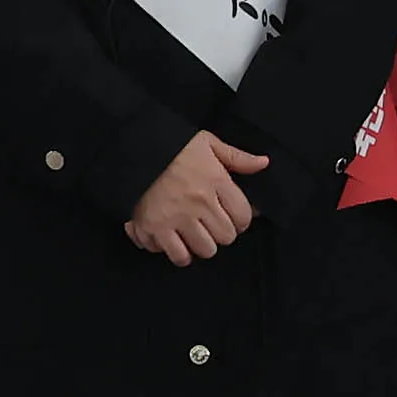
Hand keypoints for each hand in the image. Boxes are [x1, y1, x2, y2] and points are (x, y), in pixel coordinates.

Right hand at [124, 130, 269, 266]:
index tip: (233, 218)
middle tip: (212, 226)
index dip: (241, 221)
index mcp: (216, 181)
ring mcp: (176, 217)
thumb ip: (237, 157)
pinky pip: (176, 254)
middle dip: (222, 234)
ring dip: (202, 246)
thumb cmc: (172, 147)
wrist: (132, 150)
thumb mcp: (207, 143)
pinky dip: (178, 253)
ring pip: (205, 250)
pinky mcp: (153, 227)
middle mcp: (199, 202)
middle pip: (226, 237)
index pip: (243, 216)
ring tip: (195, 236)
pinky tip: (176, 242)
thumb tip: (264, 163)